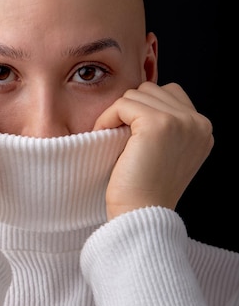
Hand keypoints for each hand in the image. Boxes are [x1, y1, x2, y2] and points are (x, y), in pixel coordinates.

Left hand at [93, 82, 213, 220]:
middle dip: (130, 110)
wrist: (141, 215)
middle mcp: (198, 123)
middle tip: (117, 136)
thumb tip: (138, 99)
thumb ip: (165, 126)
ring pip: (137, 94)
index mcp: (203, 130)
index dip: (143, 109)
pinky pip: (122, 104)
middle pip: (152, 90)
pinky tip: (103, 135)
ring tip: (112, 138)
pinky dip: (107, 117)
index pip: (170, 94)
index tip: (129, 134)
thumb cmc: (144, 191)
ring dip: (117, 113)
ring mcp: (180, 122)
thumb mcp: (165, 154)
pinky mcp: (158, 124)